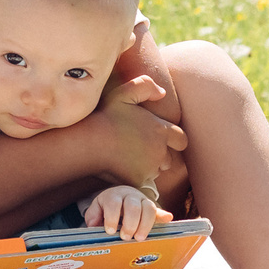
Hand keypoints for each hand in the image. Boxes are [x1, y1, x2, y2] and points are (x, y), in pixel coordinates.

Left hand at [82, 184, 171, 241]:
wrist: (120, 196)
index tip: (111, 231)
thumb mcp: (97, 209)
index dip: (112, 217)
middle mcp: (130, 195)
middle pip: (133, 206)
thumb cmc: (107, 207)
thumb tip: (94, 226)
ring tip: (139, 238)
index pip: (113, 203)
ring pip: (148, 208)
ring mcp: (143, 200)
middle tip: (125, 237)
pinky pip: (159, 211)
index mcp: (114, 195)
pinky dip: (164, 216)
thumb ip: (93, 217)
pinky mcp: (153, 208)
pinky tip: (168, 220)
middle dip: (130, 223)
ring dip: (145, 224)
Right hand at [88, 76, 186, 190]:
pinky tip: (122, 168)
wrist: (88, 143)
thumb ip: (146, 86)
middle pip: (169, 158)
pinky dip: (136, 177)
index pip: (181, 139)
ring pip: (156, 171)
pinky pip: (142, 182)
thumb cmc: (105, 117)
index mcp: (160, 131)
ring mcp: (149, 169)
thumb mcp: (124, 93)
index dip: (175, 140)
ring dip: (148, 166)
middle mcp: (159, 152)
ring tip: (129, 157)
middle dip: (159, 155)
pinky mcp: (137, 181)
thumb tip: (162, 92)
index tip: (162, 139)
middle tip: (140, 148)